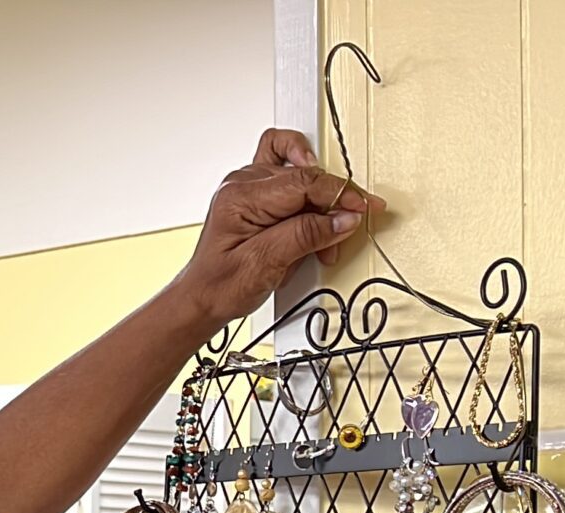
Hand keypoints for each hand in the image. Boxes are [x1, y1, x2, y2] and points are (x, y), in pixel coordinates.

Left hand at [165, 128, 384, 330]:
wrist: (203, 297)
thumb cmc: (221, 286)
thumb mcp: (264, 266)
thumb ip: (305, 237)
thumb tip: (342, 219)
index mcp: (240, 196)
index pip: (303, 182)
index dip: (338, 195)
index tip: (362, 209)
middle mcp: (243, 183)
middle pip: (306, 178)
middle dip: (332, 207)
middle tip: (343, 233)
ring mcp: (249, 184)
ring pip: (302, 175)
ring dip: (320, 204)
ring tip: (320, 239)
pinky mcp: (257, 193)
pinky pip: (285, 164)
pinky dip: (307, 179)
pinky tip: (314, 195)